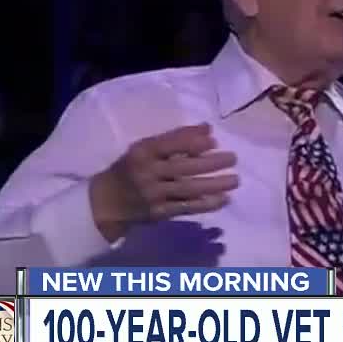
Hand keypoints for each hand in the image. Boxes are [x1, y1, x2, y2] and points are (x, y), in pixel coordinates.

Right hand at [90, 123, 238, 241]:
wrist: (107, 201)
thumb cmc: (131, 168)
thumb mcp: (146, 148)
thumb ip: (176, 138)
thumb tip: (208, 128)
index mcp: (143, 152)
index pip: (170, 144)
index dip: (193, 142)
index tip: (214, 140)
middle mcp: (147, 173)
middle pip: (183, 167)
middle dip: (210, 163)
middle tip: (233, 158)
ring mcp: (153, 194)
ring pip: (188, 189)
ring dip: (214, 184)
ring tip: (235, 180)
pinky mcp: (159, 212)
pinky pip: (186, 208)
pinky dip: (206, 204)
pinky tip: (223, 199)